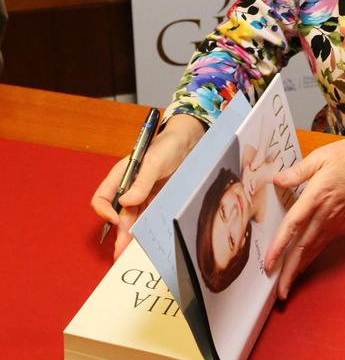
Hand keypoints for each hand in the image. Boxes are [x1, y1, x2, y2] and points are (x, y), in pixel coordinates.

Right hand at [91, 113, 204, 258]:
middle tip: (120, 252)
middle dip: (119, 233)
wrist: (189, 142)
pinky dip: (145, 229)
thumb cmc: (168, 145)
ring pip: (132, 219)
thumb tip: (126, 203)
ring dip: (131, 235)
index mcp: (122, 175)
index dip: (105, 211)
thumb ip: (142, 182)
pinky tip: (146, 241)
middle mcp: (129, 187)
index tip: (116, 220)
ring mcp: (142, 194)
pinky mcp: (156, 199)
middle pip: (118, 214)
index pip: (103, 198)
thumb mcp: (155, 161)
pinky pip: (147, 217)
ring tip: (130, 253)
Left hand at [264, 137, 344, 299]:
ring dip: (298, 269)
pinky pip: (321, 244)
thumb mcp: (322, 156)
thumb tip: (277, 180)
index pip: (294, 224)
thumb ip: (298, 170)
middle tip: (277, 292)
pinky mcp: (339, 222)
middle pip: (303, 246)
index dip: (280, 245)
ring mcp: (333, 220)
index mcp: (316, 195)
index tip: (268, 263)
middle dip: (288, 270)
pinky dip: (310, 258)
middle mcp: (324, 213)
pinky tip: (302, 265)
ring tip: (285, 287)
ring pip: (312, 249)